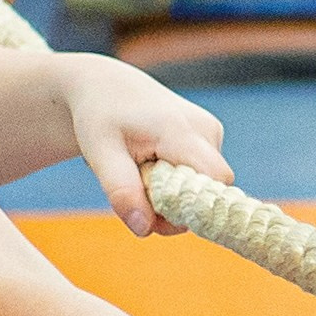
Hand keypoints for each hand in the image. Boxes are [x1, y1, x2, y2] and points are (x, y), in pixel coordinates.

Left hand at [59, 53, 230, 232]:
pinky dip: (177, 182)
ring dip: (173, 194)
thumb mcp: (100, 152)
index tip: (159, 218)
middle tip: (137, 196)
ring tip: (141, 172)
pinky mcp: (210, 138)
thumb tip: (143, 229)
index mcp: (181, 130)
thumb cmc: (101, 116)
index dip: (196, 209)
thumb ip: (121, 190)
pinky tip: (153, 164)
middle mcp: (206, 129)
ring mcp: (212, 132)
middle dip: (177, 207)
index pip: (215, 181)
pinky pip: (201, 176)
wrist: (108, 87)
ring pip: (205, 186)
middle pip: (210, 190)